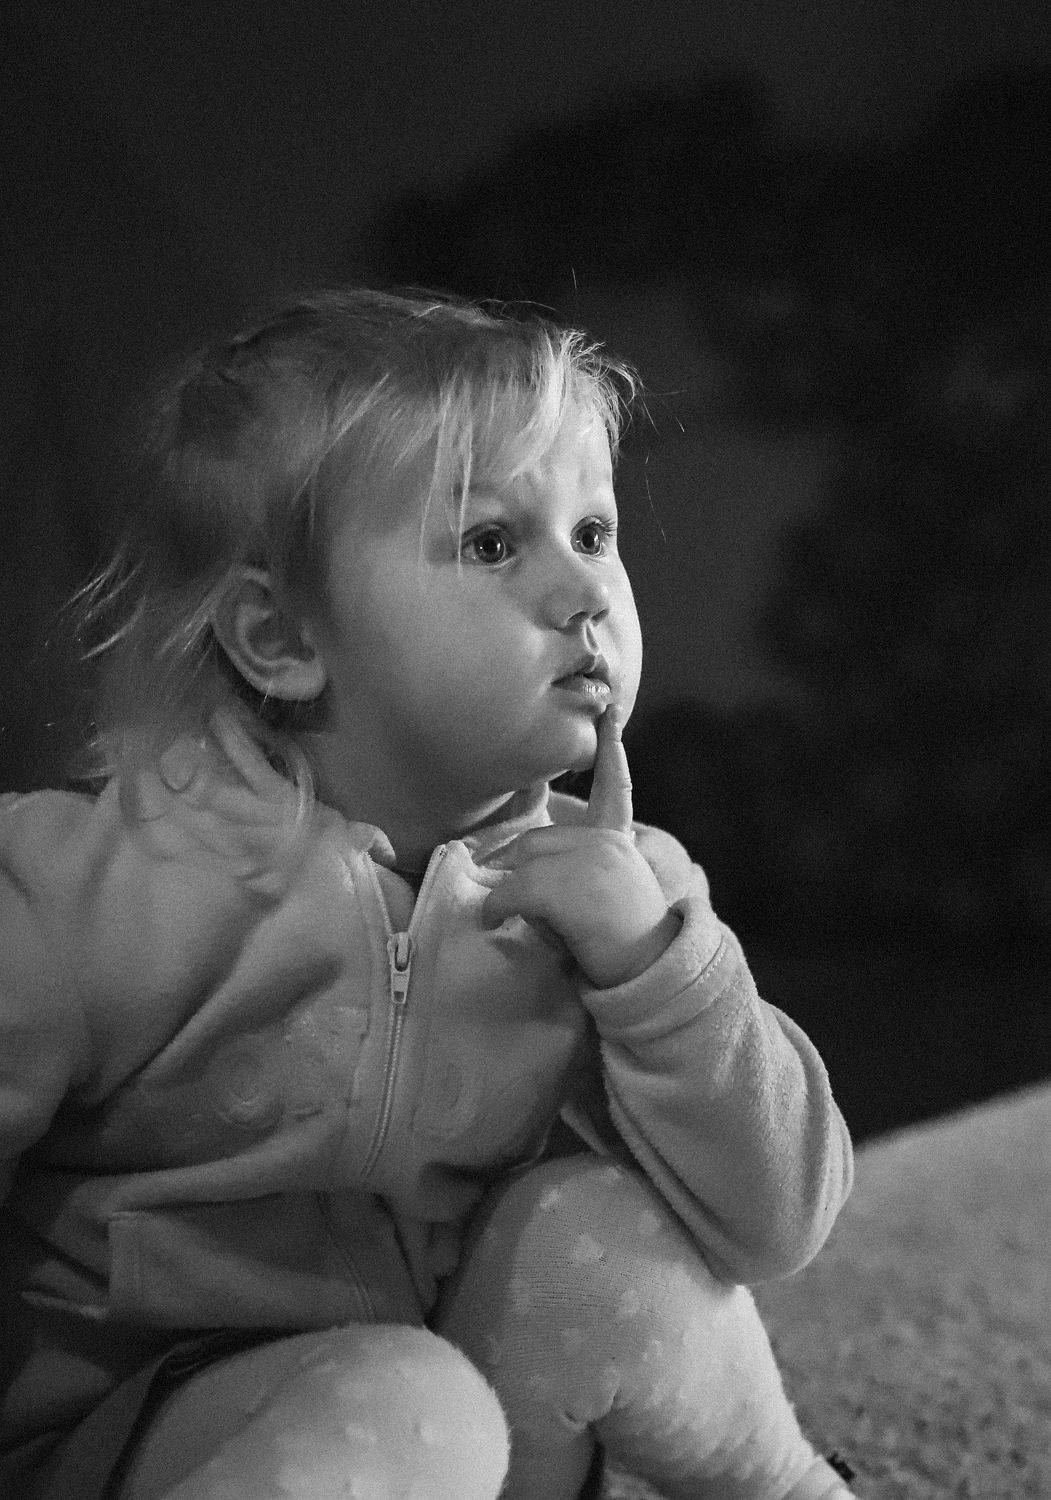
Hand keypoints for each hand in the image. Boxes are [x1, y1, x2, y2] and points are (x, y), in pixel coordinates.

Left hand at [483, 707, 679, 986]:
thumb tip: (511, 879)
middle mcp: (608, 843)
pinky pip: (514, 888)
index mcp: (618, 844)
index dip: (612, 756)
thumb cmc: (619, 950)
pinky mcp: (572, 883)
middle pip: (536, 841)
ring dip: (505, 895)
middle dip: (513, 870)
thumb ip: (572, 877)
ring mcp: (592, 859)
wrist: (651, 975)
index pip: (616, 791)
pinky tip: (494, 921)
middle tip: (500, 900)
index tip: (611, 717)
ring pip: (523, 865)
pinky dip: (496, 906)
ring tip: (501, 919)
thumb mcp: (601, 901)